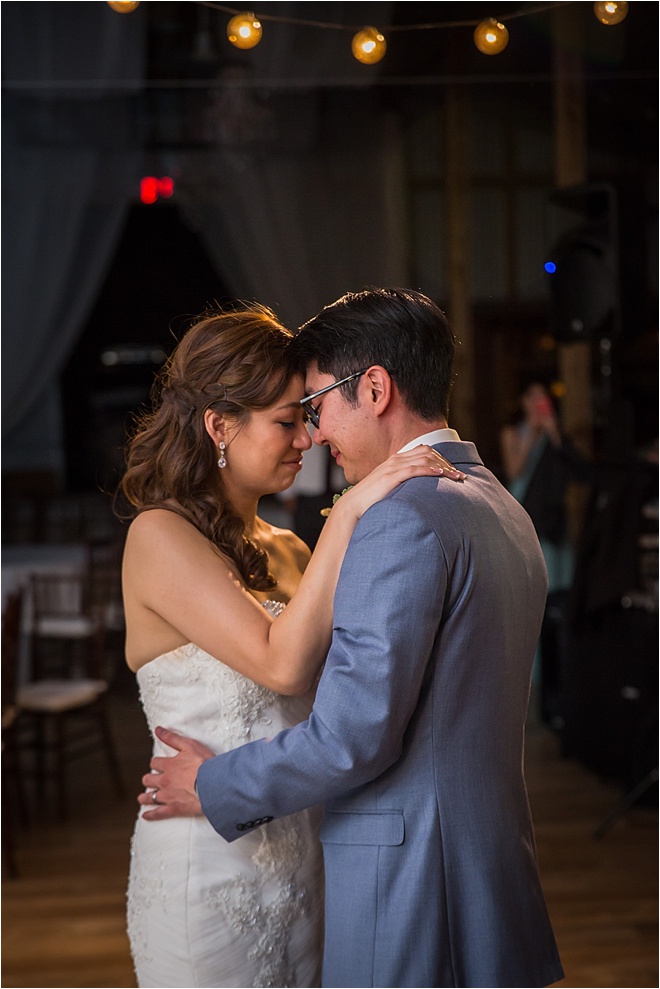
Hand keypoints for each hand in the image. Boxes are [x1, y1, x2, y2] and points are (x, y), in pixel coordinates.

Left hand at [138, 726, 214, 820]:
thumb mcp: (189, 745)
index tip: (158, 764)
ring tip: (142, 798)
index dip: (156, 763)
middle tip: (149, 780)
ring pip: (150, 797)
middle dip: (148, 779)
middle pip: (149, 779)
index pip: (155, 762)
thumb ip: (172, 738)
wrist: (214, 784)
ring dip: (145, 797)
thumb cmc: (205, 764)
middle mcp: (165, 780)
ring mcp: (168, 796)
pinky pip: (159, 813)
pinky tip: (146, 816)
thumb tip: (158, 730)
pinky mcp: (174, 808)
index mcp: (169, 765)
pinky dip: (151, 815)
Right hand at [340, 445, 465, 518]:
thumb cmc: (371, 502)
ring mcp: (393, 467)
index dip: (441, 459)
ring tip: (456, 477)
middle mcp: (395, 460)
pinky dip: (430, 470)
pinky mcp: (391, 477)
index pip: (424, 451)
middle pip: (428, 452)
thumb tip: (419, 493)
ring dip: (443, 467)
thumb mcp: (390, 489)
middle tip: (460, 476)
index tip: (454, 472)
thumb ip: (403, 485)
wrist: (353, 507)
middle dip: (447, 463)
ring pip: (425, 459)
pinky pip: (414, 469)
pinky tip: (441, 475)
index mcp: (396, 461)